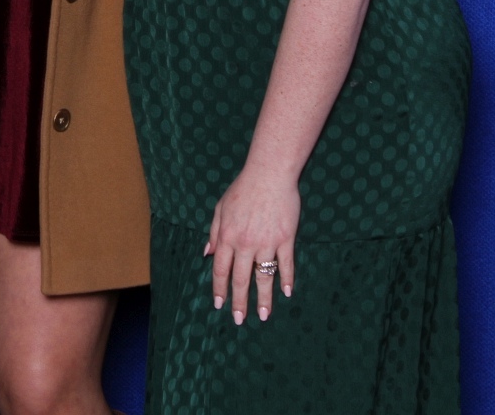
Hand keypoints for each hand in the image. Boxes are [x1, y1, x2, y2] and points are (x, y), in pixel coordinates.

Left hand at [204, 163, 298, 324]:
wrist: (269, 175)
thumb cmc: (243, 189)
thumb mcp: (220, 208)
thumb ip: (214, 233)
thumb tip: (207, 254)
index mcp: (227, 236)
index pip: (221, 269)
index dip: (220, 288)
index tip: (219, 304)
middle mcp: (245, 243)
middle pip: (241, 278)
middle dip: (239, 301)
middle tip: (239, 319)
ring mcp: (267, 242)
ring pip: (264, 276)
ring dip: (264, 298)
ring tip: (264, 315)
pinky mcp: (286, 239)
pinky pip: (286, 264)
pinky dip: (287, 279)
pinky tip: (286, 292)